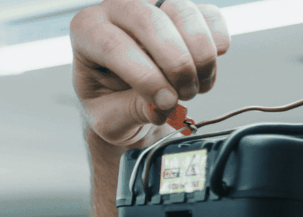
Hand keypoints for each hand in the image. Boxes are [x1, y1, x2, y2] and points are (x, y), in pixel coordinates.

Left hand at [70, 0, 229, 146]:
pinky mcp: (181, 9)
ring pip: (181, 10)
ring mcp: (152, 2)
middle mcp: (117, 7)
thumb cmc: (110, 104)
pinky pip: (206, 13)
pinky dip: (215, 39)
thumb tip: (160, 108)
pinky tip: (210, 67)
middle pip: (149, 20)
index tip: (166, 102)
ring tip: (197, 88)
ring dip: (198, 53)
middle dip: (174, 62)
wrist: (125, 98)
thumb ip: (130, 112)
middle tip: (184, 95)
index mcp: (87, 31)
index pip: (113, 45)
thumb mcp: (109, 119)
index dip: (144, 75)